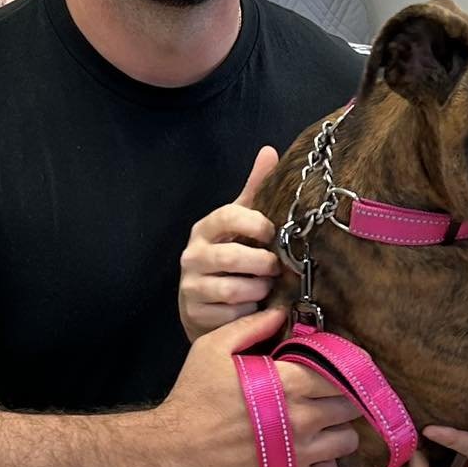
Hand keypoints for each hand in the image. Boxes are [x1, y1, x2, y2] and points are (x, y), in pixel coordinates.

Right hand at [157, 309, 361, 466]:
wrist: (173, 448)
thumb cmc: (193, 396)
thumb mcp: (214, 348)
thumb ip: (252, 327)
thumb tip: (281, 313)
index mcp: (289, 383)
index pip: (342, 373)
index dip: (343, 369)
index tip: (335, 369)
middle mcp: (302, 418)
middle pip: (350, 406)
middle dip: (343, 398)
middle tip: (325, 397)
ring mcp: (299, 453)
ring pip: (348, 441)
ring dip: (339, 431)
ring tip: (322, 426)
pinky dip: (328, 465)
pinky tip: (312, 455)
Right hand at [179, 146, 280, 339]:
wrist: (205, 304)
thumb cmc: (230, 258)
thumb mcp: (241, 224)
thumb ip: (254, 191)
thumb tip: (269, 151)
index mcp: (205, 228)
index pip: (228, 215)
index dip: (256, 224)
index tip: (273, 234)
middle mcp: (192, 255)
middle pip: (232, 256)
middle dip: (262, 264)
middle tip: (277, 269)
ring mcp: (190, 286)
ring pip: (232, 289)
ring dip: (258, 290)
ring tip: (266, 289)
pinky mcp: (194, 314)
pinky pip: (229, 315)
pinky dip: (247, 314)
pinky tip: (252, 309)